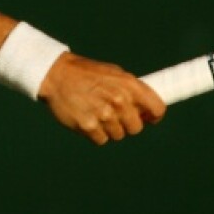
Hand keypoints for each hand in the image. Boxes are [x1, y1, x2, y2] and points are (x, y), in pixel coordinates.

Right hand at [39, 53, 166, 145]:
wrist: (56, 75)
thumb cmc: (86, 74)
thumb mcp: (114, 73)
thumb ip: (131, 90)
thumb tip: (146, 108)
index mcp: (129, 85)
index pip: (157, 108)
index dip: (154, 116)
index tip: (148, 118)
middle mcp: (119, 100)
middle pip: (136, 127)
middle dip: (128, 124)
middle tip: (115, 115)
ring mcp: (104, 115)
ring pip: (119, 135)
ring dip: (110, 128)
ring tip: (97, 112)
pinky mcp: (89, 127)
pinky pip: (102, 140)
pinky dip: (96, 133)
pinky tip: (87, 118)